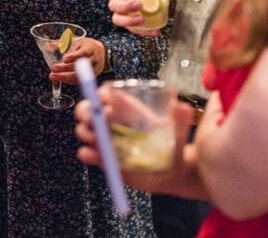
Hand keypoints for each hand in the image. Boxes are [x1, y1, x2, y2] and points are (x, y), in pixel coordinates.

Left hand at [53, 38, 105, 82]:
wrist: (102, 53)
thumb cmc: (87, 46)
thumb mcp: (78, 41)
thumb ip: (63, 43)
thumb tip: (48, 45)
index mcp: (90, 48)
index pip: (83, 53)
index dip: (74, 56)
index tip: (64, 59)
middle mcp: (93, 59)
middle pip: (80, 66)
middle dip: (65, 68)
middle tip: (54, 68)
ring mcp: (93, 69)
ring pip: (79, 75)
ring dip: (65, 77)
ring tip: (53, 76)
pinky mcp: (91, 77)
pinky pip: (79, 80)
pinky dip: (69, 81)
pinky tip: (60, 79)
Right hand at [74, 84, 206, 197]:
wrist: (172, 174)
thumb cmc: (173, 146)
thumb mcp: (177, 130)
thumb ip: (180, 119)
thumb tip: (182, 107)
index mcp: (126, 109)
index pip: (105, 93)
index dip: (99, 95)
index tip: (106, 106)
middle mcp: (112, 122)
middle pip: (88, 109)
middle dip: (85, 112)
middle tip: (93, 121)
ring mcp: (106, 140)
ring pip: (84, 130)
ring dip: (86, 133)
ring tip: (99, 141)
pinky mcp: (103, 159)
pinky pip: (87, 153)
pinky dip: (87, 154)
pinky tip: (96, 156)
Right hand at [106, 0, 181, 36]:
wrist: (155, 0)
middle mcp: (119, 0)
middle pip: (114, 4)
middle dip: (125, 6)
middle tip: (140, 6)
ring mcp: (122, 13)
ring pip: (117, 19)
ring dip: (129, 21)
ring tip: (142, 20)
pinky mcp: (129, 24)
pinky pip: (132, 30)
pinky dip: (143, 32)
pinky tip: (155, 32)